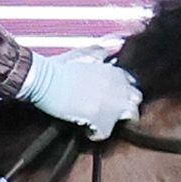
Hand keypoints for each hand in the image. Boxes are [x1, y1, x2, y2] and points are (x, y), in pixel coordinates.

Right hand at [19, 51, 139, 136]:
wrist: (45, 80)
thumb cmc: (60, 68)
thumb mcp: (85, 56)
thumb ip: (101, 54)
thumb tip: (113, 47)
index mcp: (116, 72)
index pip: (133, 86)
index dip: (122, 95)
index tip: (111, 99)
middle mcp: (120, 87)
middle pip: (135, 103)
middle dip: (124, 108)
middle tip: (107, 112)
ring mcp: (113, 105)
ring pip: (127, 119)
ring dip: (114, 121)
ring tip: (98, 121)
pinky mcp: (101, 120)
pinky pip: (104, 133)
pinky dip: (94, 133)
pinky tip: (85, 129)